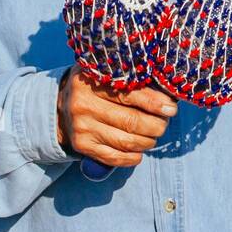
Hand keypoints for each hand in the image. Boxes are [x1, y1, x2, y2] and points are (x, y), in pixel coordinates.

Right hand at [56, 67, 176, 167]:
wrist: (60, 104)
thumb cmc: (95, 86)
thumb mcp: (107, 74)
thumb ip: (133, 80)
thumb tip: (166, 97)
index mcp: (92, 81)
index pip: (131, 95)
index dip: (155, 103)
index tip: (171, 108)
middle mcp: (84, 105)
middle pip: (131, 121)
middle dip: (156, 125)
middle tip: (164, 123)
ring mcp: (82, 128)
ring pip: (126, 141)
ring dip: (148, 141)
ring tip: (154, 135)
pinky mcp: (82, 146)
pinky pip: (114, 157)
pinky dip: (132, 157)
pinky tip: (140, 151)